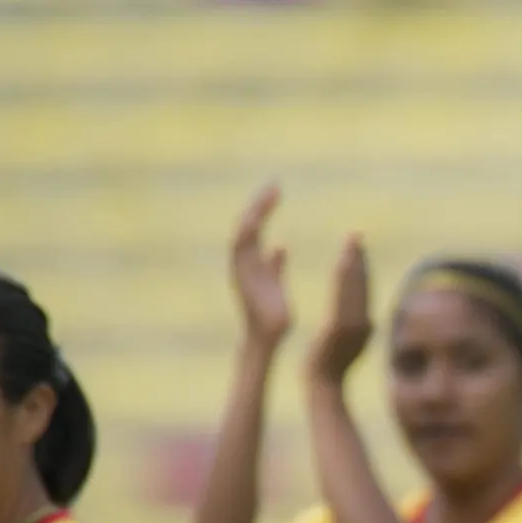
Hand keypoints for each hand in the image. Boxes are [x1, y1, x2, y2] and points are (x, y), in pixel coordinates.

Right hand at [230, 184, 291, 349]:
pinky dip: (248, 233)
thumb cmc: (273, 315)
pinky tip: (259, 217)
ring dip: (255, 213)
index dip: (263, 208)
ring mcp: (241, 268)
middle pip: (247, 225)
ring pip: (243, 233)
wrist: (267, 337)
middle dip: (259, 205)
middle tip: (274, 185)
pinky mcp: (243, 277)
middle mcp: (243, 262)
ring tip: (268, 194)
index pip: (254, 228)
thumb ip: (275, 265)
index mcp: (252, 261)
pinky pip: (241, 250)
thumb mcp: (275, 283)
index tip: (277, 189)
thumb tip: (280, 247)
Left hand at [305, 234, 372, 384]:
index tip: (357, 249)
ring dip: (354, 264)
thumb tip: (369, 321)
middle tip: (356, 235)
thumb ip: (358, 329)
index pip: (364, 291)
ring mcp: (354, 325)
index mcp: (365, 324)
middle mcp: (364, 322)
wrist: (324, 385)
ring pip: (355, 289)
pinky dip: (345, 278)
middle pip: (363, 285)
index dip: (363, 269)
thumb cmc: (332, 368)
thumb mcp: (348, 344)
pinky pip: (344, 297)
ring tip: (351, 242)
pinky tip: (342, 262)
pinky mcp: (341, 328)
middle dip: (360, 259)